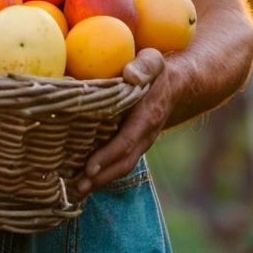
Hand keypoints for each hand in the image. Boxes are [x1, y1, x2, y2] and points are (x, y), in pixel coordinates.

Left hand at [73, 48, 169, 197]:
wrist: (178, 84)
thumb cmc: (159, 70)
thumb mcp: (155, 61)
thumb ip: (145, 65)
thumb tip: (130, 74)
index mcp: (148, 116)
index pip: (127, 141)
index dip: (108, 156)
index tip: (89, 168)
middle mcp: (145, 135)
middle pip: (123, 162)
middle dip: (100, 178)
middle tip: (76, 189)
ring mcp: (140, 142)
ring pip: (121, 166)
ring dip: (99, 181)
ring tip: (74, 192)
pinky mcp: (132, 143)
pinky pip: (118, 161)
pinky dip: (102, 173)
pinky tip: (81, 178)